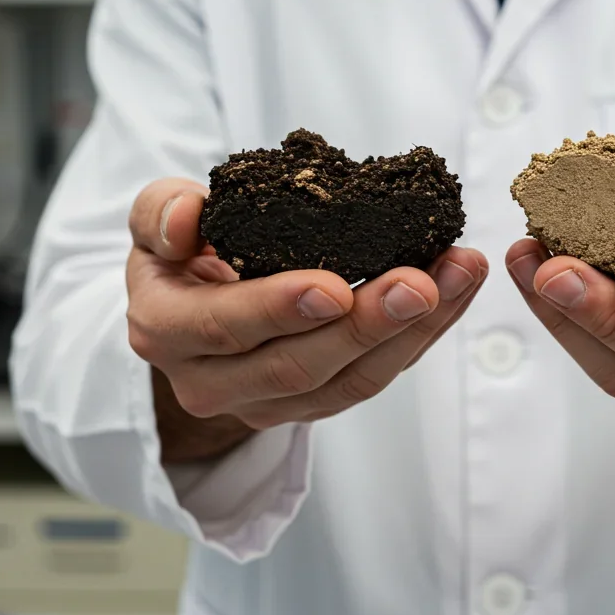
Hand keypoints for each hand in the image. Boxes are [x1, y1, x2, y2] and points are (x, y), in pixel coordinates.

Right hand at [127, 178, 488, 462]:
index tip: (337, 288)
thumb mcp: (155, 219)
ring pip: (348, 382)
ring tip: (459, 274)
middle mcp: (210, 382)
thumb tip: (186, 217)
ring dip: (413, 331)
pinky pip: (375, 377)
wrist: (190, 310)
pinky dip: (423, 334)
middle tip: (423, 283)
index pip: (224, 327)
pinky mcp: (313, 404)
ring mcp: (265, 403)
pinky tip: (457, 290)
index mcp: (165, 330)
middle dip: (367, 325)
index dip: (280, 309)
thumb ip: (161, 210)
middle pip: (298, 365)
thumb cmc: (180, 252)